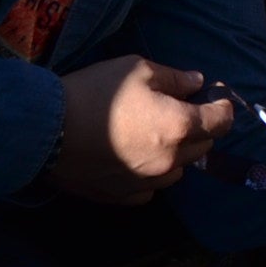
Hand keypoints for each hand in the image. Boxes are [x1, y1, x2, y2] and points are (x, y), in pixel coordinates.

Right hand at [48, 55, 233, 204]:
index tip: (213, 96)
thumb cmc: (94, 93)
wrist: (44, 131)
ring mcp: (146, 182)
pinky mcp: (122, 197)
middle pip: (203, 146)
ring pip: (178, 170)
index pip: (221, 121)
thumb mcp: (137, 69)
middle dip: (198, 127)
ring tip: (154, 135)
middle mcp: (170, 160)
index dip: (221, 105)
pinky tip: (134, 158)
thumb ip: (174, 77)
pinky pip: (150, 188)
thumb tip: (196, 82)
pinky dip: (150, 174)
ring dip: (176, 153)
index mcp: (179, 126)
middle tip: (179, 109)